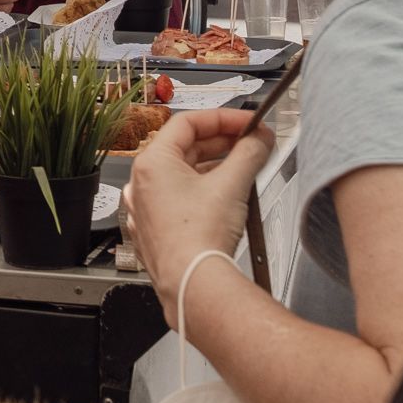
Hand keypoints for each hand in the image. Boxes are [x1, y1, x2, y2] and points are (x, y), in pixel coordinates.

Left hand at [121, 108, 274, 324]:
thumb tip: (260, 139)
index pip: (188, 122)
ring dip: (215, 166)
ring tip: (245, 167)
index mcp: (152, 163)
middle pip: (185, 148)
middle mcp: (142, 183)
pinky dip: (203, 190)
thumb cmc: (199, 238)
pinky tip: (226, 195)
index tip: (247, 122)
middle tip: (252, 142)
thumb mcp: (232, 184)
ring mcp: (146, 208)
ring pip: (183, 174)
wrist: (192, 284)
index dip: (223, 118)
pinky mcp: (156, 229)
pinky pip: (179, 198)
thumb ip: (249, 153)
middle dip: (223, 143)